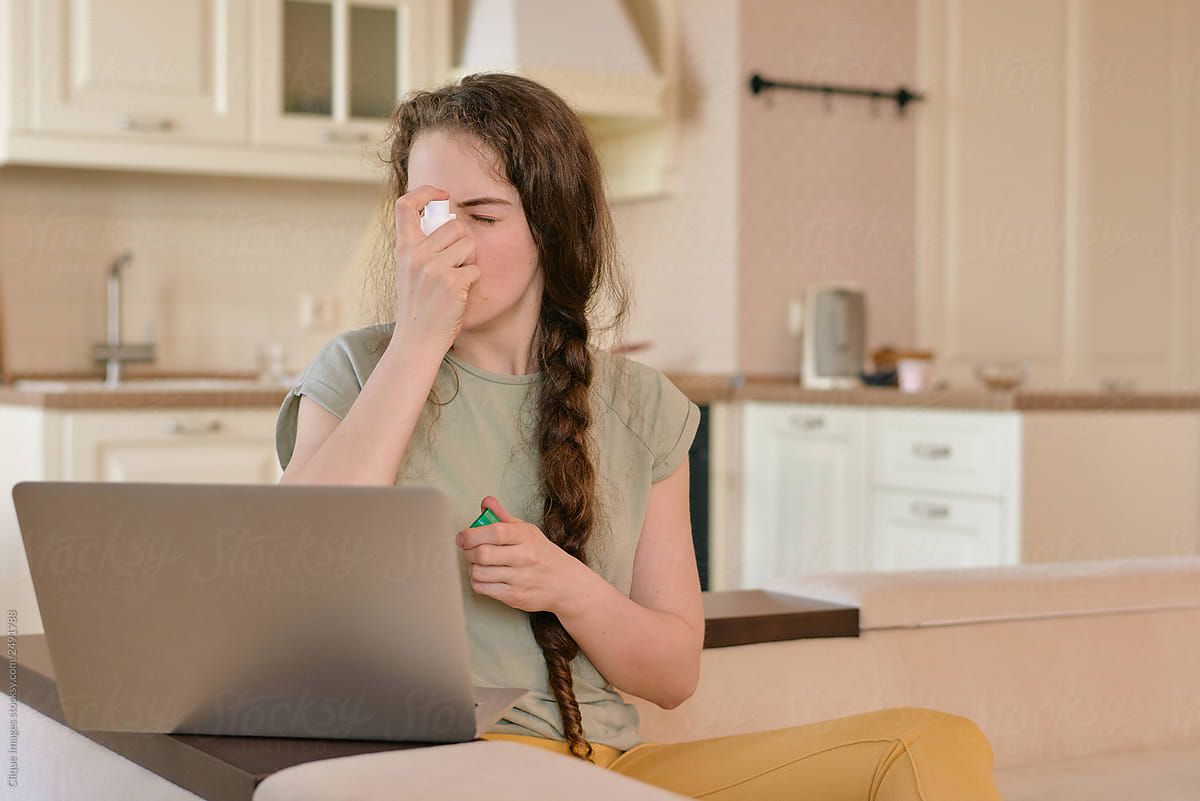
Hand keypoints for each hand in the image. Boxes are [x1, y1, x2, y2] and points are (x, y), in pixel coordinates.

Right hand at [392, 184, 481, 353]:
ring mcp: (434, 268)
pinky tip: (457, 295)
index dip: (425, 192)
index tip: (441, 195)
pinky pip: (475, 270)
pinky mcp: (453, 283)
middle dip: (462, 242)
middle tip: (453, 264)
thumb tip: (450, 222)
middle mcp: (416, 254)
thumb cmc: (417, 306)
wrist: (416, 340)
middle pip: (455, 225)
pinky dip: (472, 282)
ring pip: (469, 245)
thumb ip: (421, 247)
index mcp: (403, 248)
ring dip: (468, 262)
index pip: (406, 205)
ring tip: (453, 281)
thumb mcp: (409, 271)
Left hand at [455, 496, 582, 613]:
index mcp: (527, 536)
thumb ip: (504, 517)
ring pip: (479, 572)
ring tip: (478, 563)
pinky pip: (483, 589)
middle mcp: (525, 557)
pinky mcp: (515, 596)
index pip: (495, 531)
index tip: (463, 536)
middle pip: (483, 554)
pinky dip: (477, 582)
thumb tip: (486, 502)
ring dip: (472, 567)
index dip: (472, 534)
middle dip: (468, 551)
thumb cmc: (543, 555)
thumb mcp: (528, 531)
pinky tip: (484, 576)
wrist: (566, 584)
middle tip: (468, 549)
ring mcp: (520, 578)